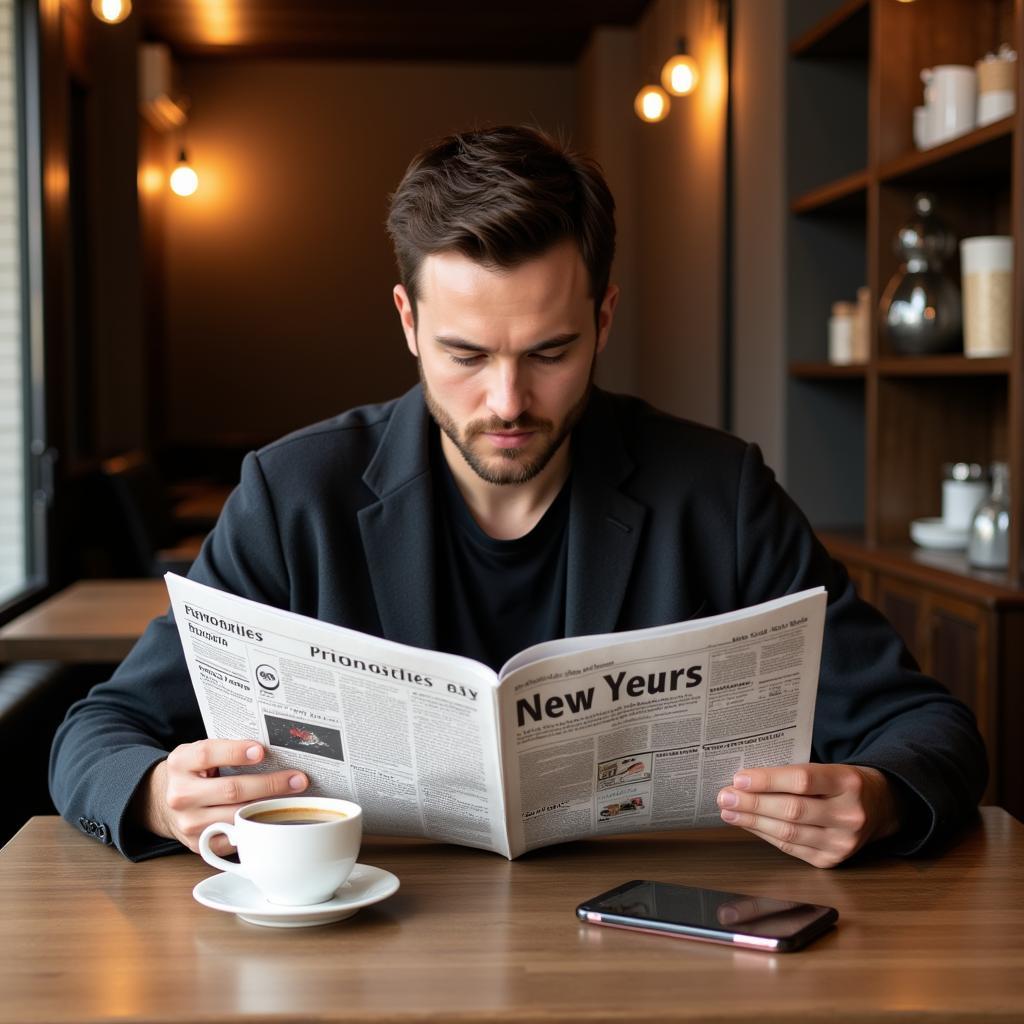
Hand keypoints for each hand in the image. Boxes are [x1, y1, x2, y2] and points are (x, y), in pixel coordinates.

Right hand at [136, 739, 307, 854]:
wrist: (164, 803)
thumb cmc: (195, 772)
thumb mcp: (200, 753)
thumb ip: (225, 749)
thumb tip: (271, 749)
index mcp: (180, 763)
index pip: (208, 754)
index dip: (235, 752)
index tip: (261, 751)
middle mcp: (180, 795)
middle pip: (230, 790)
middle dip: (269, 784)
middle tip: (298, 779)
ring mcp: (188, 823)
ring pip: (236, 816)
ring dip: (269, 808)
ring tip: (293, 798)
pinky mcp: (199, 844)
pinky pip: (234, 838)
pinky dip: (257, 827)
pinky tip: (275, 818)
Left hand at [716, 763, 900, 867]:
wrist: (879, 808)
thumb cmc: (843, 783)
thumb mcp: (828, 768)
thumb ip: (794, 774)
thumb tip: (746, 780)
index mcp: (848, 782)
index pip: (802, 780)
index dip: (767, 780)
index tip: (739, 779)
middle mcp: (849, 814)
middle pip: (792, 810)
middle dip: (753, 803)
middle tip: (725, 796)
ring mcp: (843, 842)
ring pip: (788, 832)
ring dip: (752, 821)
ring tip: (729, 811)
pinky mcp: (832, 860)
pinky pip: (791, 848)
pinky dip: (765, 835)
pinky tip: (748, 824)